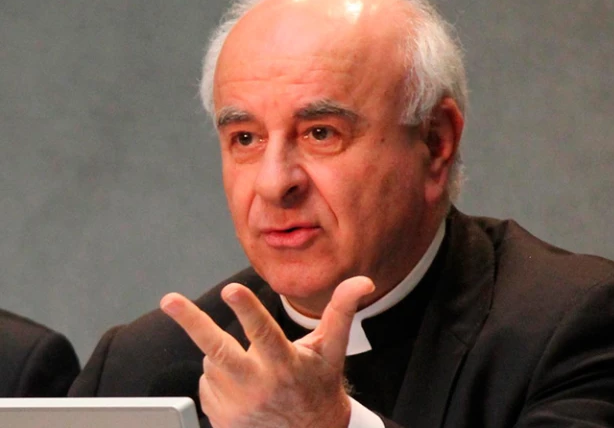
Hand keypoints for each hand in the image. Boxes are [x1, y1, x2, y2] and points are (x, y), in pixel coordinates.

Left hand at [160, 276, 374, 427]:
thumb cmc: (319, 385)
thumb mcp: (332, 350)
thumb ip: (342, 311)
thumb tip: (363, 281)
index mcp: (285, 365)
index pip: (264, 333)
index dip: (247, 309)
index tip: (231, 289)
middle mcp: (258, 387)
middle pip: (218, 350)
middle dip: (192, 322)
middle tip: (169, 300)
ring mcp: (237, 406)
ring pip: (212, 362)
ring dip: (222, 355)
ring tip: (250, 365)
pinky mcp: (221, 419)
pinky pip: (207, 383)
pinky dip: (218, 376)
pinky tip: (241, 385)